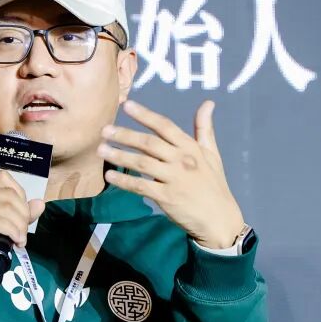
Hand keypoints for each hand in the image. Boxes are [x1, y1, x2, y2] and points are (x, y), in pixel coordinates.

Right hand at [0, 170, 45, 287]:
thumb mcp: (8, 225)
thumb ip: (22, 213)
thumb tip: (40, 203)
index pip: (4, 180)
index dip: (20, 197)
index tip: (22, 217)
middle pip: (8, 195)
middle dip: (23, 215)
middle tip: (23, 233)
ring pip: (5, 208)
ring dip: (19, 226)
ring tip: (20, 239)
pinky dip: (13, 231)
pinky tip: (16, 241)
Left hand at [97, 99, 244, 248]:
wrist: (219, 219)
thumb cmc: (213, 184)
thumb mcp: (212, 154)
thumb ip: (205, 128)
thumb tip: (208, 103)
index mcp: (191, 147)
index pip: (165, 126)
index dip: (145, 115)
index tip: (127, 105)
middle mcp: (182, 160)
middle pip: (149, 143)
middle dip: (125, 135)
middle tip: (104, 129)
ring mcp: (174, 179)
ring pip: (142, 163)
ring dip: (119, 155)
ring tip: (101, 150)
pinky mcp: (167, 197)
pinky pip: (141, 186)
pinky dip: (124, 181)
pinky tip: (109, 176)